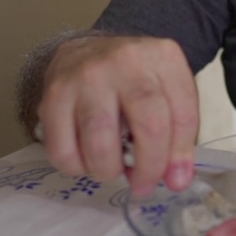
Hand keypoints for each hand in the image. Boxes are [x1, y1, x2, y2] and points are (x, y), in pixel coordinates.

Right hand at [36, 35, 199, 196]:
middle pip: (148, 125)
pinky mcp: (53, 94)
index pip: (182, 114)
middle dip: (148, 166)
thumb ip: (179, 133)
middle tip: (142, 185)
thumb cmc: (134, 77)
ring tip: (111, 169)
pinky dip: (75, 166)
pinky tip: (85, 160)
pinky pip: (62, 147)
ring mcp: (86, 75)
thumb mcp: (168, 90)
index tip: (175, 180)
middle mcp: (126, 60)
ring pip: (100, 140)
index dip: (179, 154)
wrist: (86, 50)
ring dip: (108, 169)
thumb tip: (177, 181)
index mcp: (163, 58)